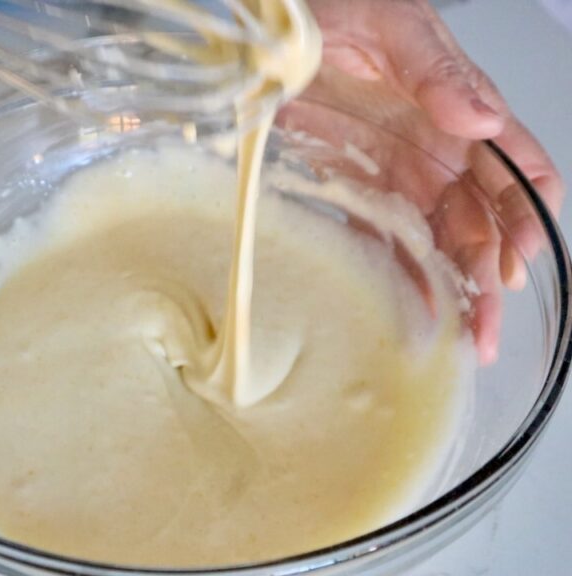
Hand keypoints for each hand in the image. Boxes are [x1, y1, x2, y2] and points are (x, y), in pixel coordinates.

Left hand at [286, 0, 563, 363]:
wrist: (271, 23)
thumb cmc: (338, 7)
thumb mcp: (393, 26)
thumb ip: (438, 71)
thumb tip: (484, 117)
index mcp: (460, 111)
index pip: (515, 172)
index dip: (525, 218)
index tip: (517, 260)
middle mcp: (435, 150)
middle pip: (479, 223)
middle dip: (490, 278)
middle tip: (483, 331)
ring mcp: (393, 171)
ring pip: (437, 240)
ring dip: (451, 289)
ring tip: (456, 339)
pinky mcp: (350, 183)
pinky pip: (380, 235)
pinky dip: (396, 274)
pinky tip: (405, 311)